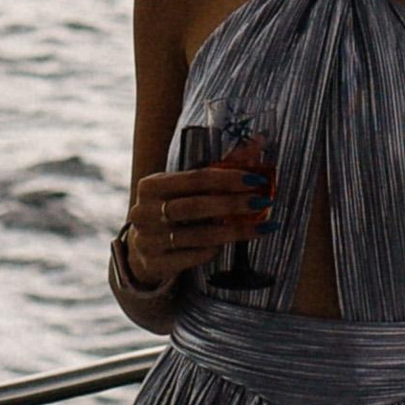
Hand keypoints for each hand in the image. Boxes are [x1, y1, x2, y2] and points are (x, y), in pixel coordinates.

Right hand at [121, 137, 272, 288]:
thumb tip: (259, 141)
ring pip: (198, 235)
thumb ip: (218, 168)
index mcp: (151, 185)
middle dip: (232, 204)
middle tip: (261, 202)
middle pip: (195, 206)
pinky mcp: (155, 264)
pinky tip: (230, 245)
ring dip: (233, 231)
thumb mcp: (183, 188)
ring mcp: (148, 240)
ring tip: (258, 227)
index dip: (227, 178)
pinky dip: (214, 250)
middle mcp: (145, 212)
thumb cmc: (171, 209)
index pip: (194, 178)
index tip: (255, 180)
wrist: (143, 248)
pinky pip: (193, 257)